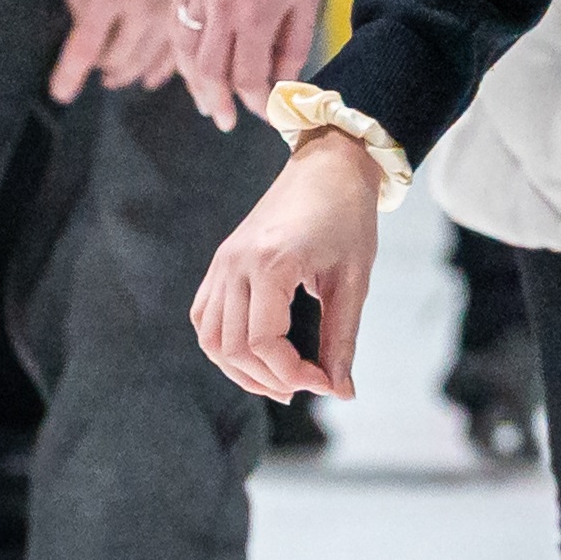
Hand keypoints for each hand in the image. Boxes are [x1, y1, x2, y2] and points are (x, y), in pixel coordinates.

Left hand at [53, 0, 199, 101]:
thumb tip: (80, 28)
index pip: (85, 46)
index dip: (69, 74)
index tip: (60, 93)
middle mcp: (141, 14)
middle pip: (116, 63)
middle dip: (99, 68)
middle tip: (93, 64)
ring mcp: (169, 21)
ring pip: (142, 67)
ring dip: (124, 74)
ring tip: (113, 73)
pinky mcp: (190, 22)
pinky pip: (171, 62)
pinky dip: (154, 74)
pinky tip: (144, 77)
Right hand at [172, 0, 335, 126]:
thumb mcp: (308, 1)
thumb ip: (292, 48)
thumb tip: (280, 85)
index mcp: (255, 14)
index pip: (249, 78)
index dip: (259, 104)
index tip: (269, 115)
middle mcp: (219, 5)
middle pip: (210, 72)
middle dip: (219, 103)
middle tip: (225, 122)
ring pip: (186, 50)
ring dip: (193, 83)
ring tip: (205, 102)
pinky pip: (174, 22)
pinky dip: (179, 50)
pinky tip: (188, 65)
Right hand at [189, 127, 384, 399]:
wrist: (328, 168)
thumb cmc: (348, 219)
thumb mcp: (354, 281)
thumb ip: (343, 339)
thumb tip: (341, 391)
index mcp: (271, 263)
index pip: (264, 343)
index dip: (294, 374)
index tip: (327, 381)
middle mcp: (236, 263)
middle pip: (233, 348)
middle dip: (270, 379)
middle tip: (309, 385)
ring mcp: (222, 263)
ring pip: (211, 338)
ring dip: (242, 370)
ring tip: (281, 381)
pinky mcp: (220, 263)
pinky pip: (206, 317)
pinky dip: (225, 346)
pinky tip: (258, 357)